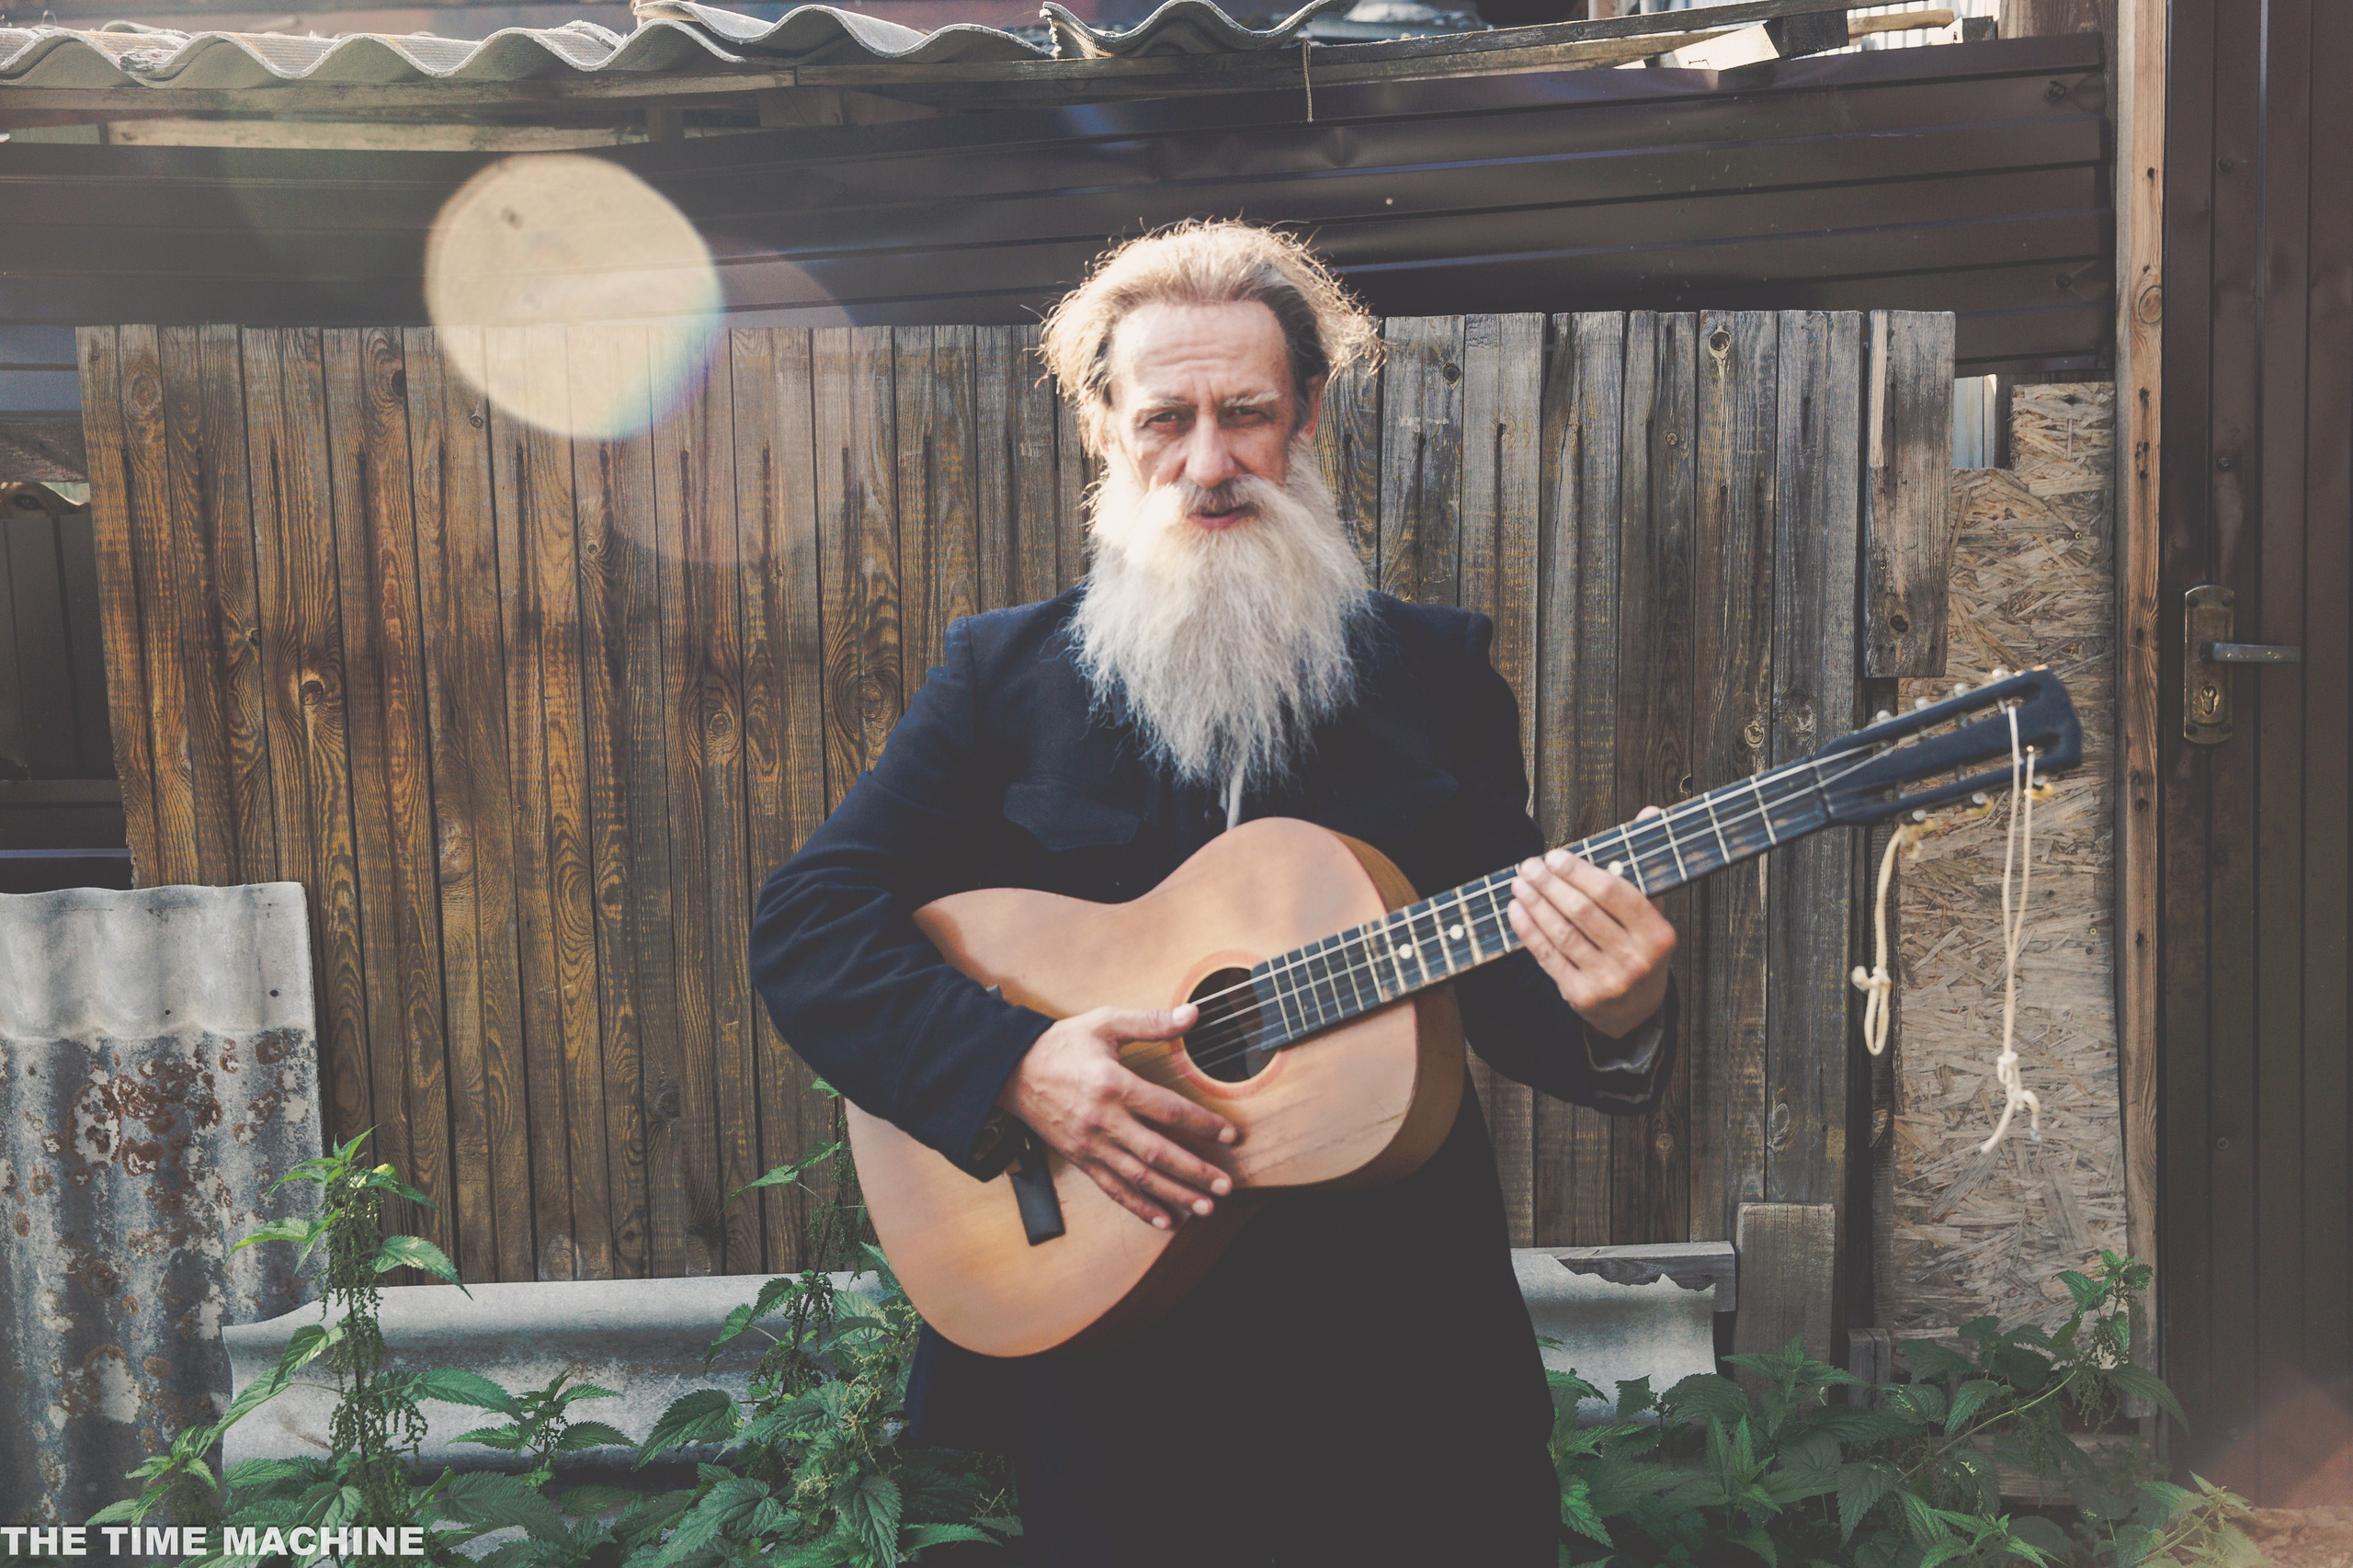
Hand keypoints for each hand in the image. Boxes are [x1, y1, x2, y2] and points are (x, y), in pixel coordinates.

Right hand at [996, 1004, 1237, 1230]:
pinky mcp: (1080, 1158)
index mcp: (1113, 1084)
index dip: (1202, 1123)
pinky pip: (1112, 1188)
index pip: (1167, 1109)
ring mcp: (1090, 1144)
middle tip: (1225, 1185)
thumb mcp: (1105, 1023)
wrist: (1011, 1070)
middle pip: (1157, 1152)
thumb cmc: (1061, 1044)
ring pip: (1138, 1177)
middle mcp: (1103, 1120)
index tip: (1229, 1135)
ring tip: (1204, 1207)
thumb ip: (1150, 1022)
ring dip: (1173, 1194)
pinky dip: (1138, 1206)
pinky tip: (1162, 1218)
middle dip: (1194, 1171)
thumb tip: (1192, 1015)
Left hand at [1506, 807, 1676, 1040]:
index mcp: (1658, 933)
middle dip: (1551, 884)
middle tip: (1530, 866)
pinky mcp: (1582, 996)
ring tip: (1519, 883)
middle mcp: (1636, 959)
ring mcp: (1609, 981)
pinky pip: (1548, 957)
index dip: (1580, 871)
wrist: (1636, 1010)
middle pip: (1583, 912)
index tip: (1556, 856)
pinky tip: (1517, 910)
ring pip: (1563, 933)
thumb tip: (1649, 812)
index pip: (1614, 893)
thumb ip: (1643, 864)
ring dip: (1535, 904)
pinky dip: (1528, 930)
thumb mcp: (1651, 911)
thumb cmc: (1639, 947)